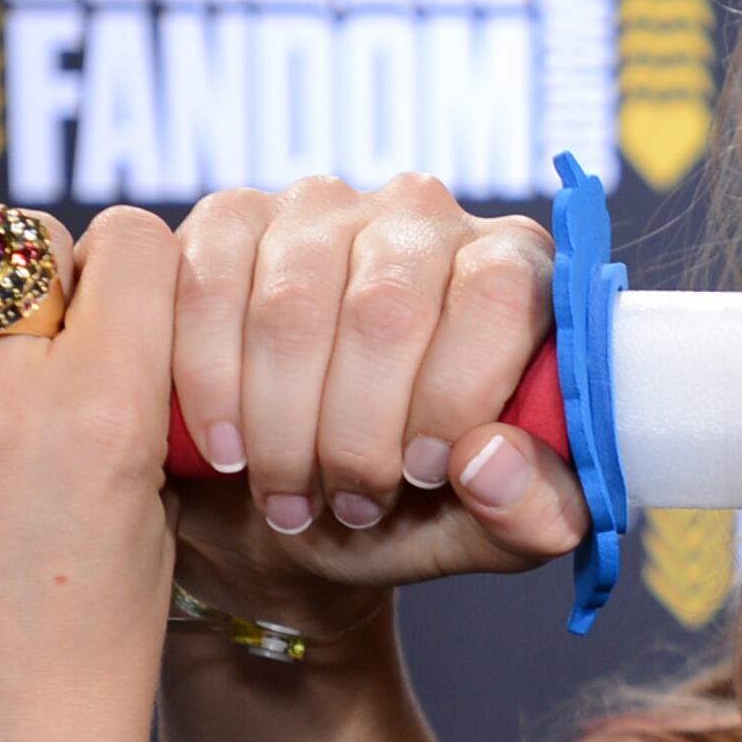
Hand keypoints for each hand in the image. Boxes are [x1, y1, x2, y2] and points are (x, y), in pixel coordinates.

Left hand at [0, 209, 185, 741]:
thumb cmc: (98, 655)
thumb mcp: (155, 511)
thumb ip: (126, 397)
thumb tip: (98, 311)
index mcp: (99, 412)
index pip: (122, 241)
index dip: (136, 270)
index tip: (132, 310)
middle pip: (9, 241)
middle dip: (38, 278)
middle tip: (49, 340)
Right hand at [166, 175, 588, 630]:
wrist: (290, 510)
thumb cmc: (412, 509)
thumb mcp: (488, 533)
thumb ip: (534, 513)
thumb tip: (489, 460)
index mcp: (516, 267)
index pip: (498, 290)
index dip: (455, 391)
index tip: (420, 474)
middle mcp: (423, 215)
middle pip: (388, 304)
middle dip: (359, 432)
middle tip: (350, 505)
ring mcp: (320, 208)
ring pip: (292, 303)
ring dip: (283, 425)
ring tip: (292, 497)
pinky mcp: (230, 219)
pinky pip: (207, 287)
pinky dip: (210, 386)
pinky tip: (228, 450)